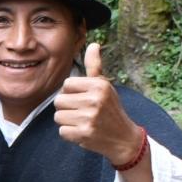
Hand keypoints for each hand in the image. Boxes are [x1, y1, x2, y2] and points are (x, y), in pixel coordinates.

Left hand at [54, 43, 144, 167]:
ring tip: (82, 121)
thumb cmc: (110, 109)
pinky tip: (82, 132)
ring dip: (67, 121)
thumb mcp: (104, 85)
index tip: (82, 98)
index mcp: (99, 85)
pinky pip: (62, 131)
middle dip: (66, 108)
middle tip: (81, 112)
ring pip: (58, 117)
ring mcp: (90, 117)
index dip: (70, 93)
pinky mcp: (84, 133)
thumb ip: (94, 66)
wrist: (123, 137)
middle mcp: (95, 99)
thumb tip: (93, 44)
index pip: (67, 84)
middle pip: (58, 101)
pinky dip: (69, 134)